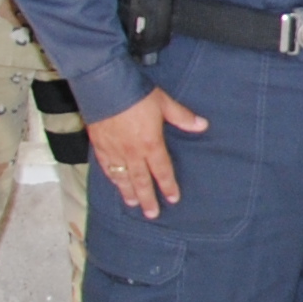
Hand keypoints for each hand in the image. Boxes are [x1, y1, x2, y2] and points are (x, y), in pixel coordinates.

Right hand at [87, 87, 208, 218]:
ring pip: (122, 178)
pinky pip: (106, 167)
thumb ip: (182, 117)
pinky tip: (114, 182)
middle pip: (141, 181)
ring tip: (132, 204)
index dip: (168, 186)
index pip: (162, 170)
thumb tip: (202, 125)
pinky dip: (111, 177)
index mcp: (150, 144)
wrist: (105, 87)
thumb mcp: (164, 103)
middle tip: (151, 214)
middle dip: (147, 199)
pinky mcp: (100, 145)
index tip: (173, 199)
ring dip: (128, 192)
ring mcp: (114, 151)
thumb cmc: (136, 94)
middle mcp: (132, 152)